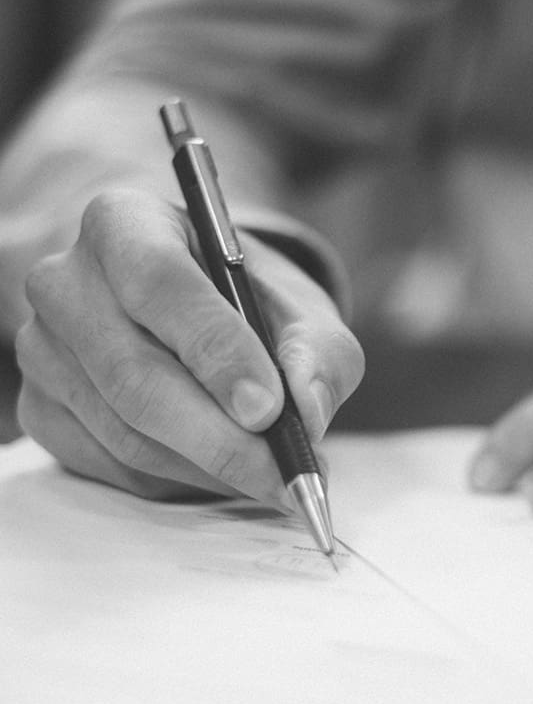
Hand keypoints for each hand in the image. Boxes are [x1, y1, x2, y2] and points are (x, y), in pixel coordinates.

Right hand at [15, 190, 363, 502]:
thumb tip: (307, 414)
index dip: (216, 351)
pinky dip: (178, 480)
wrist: (200, 313)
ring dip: (208, 467)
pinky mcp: (42, 407)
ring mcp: (43, 349)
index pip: (159, 283)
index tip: (269, 409)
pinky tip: (224, 473)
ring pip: (124, 431)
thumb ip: (318, 352)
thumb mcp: (301, 309)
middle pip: (133, 373)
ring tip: (271, 476)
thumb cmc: (250, 302)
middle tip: (283, 472)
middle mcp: (67, 281)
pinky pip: (109, 464)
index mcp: (125, 224)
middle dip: (219, 437)